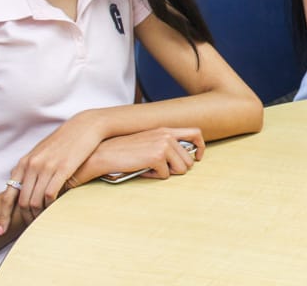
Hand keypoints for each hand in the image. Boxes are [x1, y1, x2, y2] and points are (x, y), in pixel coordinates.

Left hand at [0, 114, 104, 233]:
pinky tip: (54, 211)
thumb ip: (31, 170)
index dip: (3, 216)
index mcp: (24, 163)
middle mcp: (31, 165)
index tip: (0, 231)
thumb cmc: (64, 142)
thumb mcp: (42, 153)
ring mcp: (46, 166)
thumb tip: (24, 189)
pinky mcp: (62, 168)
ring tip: (42, 224)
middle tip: (30, 228)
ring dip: (38, 215)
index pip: (8, 195)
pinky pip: (51, 194)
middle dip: (25, 218)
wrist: (84, 127)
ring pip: (35, 200)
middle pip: (22, 201)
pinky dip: (50, 207)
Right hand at [78, 127, 204, 180]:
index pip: (195, 133)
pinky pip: (166, 175)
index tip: (198, 158)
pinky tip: (143, 170)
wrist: (105, 153)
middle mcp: (167, 135)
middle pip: (189, 160)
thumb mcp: (148, 141)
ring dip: (166, 173)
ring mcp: (163, 145)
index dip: (200, 147)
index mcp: (166, 130)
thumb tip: (183, 159)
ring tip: (151, 168)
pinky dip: (154, 176)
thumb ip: (165, 144)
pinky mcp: (157, 157)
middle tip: (159, 168)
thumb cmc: (126, 150)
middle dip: (176, 169)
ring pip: (181, 169)